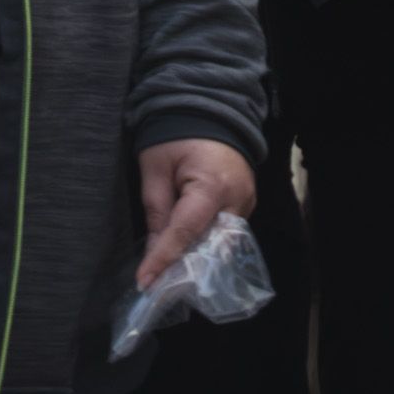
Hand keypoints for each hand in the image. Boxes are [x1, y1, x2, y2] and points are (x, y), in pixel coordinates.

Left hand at [135, 138, 256, 289]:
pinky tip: (189, 252)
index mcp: (212, 186)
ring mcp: (246, 202)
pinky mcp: (246, 203)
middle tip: (158, 285)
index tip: (146, 283)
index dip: (164, 259)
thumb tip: (153, 251)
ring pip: (221, 243)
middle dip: (185, 267)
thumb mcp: (155, 167)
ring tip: (170, 275)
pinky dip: (207, 242)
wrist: (207, 108)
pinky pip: (227, 232)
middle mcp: (237, 199)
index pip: (186, 232)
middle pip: (210, 245)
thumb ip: (156, 209)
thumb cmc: (176, 133)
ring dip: (197, 257)